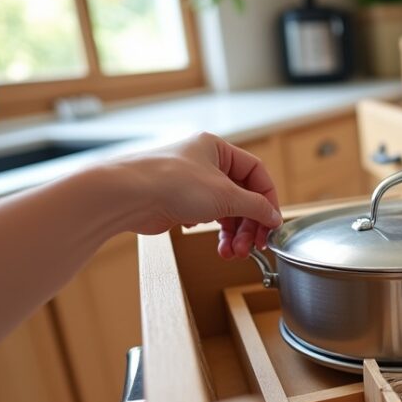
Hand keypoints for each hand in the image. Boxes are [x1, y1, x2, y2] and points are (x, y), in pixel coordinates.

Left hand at [106, 132, 281, 258]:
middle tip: (253, 246)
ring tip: (234, 253)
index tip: (271, 224)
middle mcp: (205, 163)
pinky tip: (216, 246)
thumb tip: (274, 217)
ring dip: (234, 235)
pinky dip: (216, 235)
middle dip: (248, 225)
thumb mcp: (224, 195)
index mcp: (217, 149)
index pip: (256, 173)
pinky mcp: (179, 203)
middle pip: (242, 196)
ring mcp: (191, 184)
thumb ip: (255, 207)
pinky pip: (208, 219)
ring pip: (225, 211)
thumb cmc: (170, 183)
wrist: (127, 197)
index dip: (267, 199)